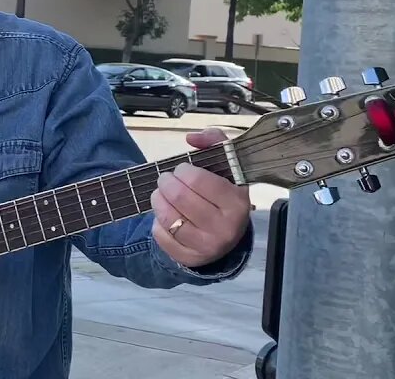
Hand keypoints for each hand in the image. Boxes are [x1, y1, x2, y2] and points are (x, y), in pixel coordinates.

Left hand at [150, 127, 252, 267]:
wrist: (225, 235)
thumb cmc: (222, 195)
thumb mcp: (226, 166)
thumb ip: (213, 141)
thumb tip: (192, 137)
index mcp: (237, 203)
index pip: (199, 180)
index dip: (184, 170)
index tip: (183, 169)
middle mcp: (225, 228)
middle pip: (180, 197)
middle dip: (166, 182)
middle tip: (166, 179)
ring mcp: (207, 246)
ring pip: (168, 216)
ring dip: (158, 199)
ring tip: (162, 193)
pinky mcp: (189, 257)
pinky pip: (160, 235)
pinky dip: (157, 222)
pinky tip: (166, 216)